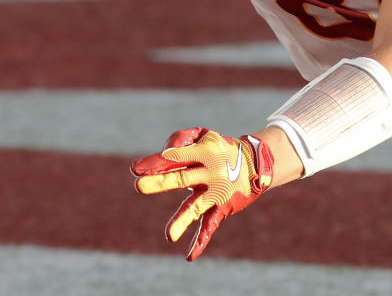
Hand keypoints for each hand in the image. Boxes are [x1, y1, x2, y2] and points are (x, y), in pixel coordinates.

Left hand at [131, 127, 273, 260]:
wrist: (256, 164)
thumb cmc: (221, 148)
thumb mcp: (204, 134)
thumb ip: (181, 138)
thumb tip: (165, 153)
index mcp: (203, 153)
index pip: (176, 156)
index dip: (157, 161)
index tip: (136, 168)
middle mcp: (209, 173)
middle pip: (182, 178)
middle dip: (161, 182)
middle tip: (139, 186)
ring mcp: (215, 193)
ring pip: (196, 207)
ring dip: (182, 220)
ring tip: (169, 236)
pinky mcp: (220, 209)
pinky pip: (209, 226)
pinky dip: (201, 241)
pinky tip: (189, 256)